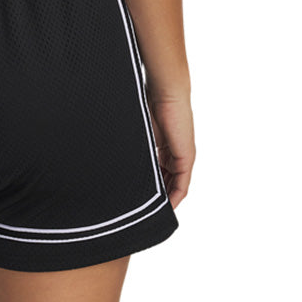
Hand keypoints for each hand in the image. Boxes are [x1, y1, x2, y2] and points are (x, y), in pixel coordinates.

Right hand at [146, 90, 194, 208]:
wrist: (166, 91)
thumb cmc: (149, 101)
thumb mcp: (140, 129)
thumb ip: (135, 143)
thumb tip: (115, 151)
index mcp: (164, 145)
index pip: (159, 171)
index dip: (152, 184)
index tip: (140, 194)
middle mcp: (175, 152)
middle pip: (168, 180)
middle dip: (158, 193)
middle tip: (144, 205)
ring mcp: (182, 156)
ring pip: (175, 185)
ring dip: (166, 198)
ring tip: (151, 210)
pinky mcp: (186, 158)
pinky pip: (182, 185)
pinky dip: (174, 196)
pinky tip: (166, 206)